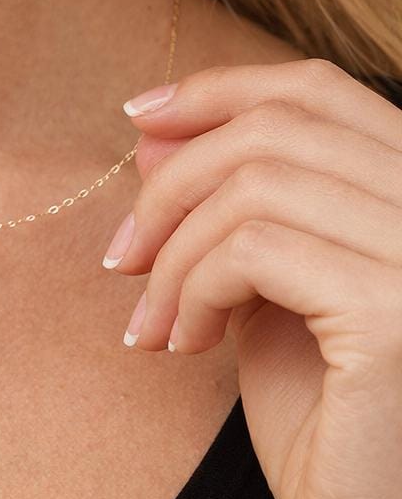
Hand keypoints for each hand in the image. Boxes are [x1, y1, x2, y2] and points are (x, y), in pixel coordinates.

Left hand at [103, 58, 401, 498]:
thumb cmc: (321, 409)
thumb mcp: (261, 282)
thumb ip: (222, 202)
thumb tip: (153, 128)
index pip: (317, 88)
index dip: (219, 89)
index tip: (137, 115)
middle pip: (275, 130)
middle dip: (174, 182)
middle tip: (124, 252)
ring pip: (254, 187)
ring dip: (174, 250)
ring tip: (153, 317)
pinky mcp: (397, 313)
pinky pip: (254, 249)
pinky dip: (194, 286)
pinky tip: (183, 344)